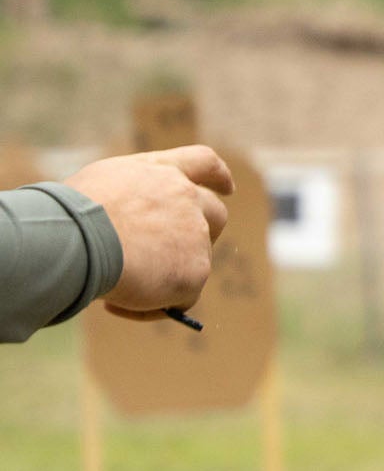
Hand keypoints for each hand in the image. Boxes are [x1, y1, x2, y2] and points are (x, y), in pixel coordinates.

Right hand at [66, 146, 233, 317]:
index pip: (202, 163)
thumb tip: (129, 229)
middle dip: (202, 233)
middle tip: (172, 255)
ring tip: (114, 287)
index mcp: (161, 172)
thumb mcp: (101, 189)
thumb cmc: (68, 216)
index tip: (228, 187)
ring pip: (193, 262)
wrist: (75, 239)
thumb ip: (131, 199)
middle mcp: (187, 198)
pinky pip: (180, 298)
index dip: (217, 176)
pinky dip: (151, 306)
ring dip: (163, 277)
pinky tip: (115, 305)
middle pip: (215, 214)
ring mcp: (196, 234)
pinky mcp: (195, 270)